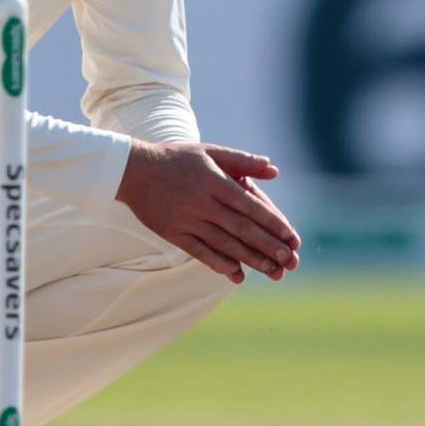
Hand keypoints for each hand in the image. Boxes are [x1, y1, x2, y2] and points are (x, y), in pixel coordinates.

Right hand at [115, 141, 302, 283]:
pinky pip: (199, 252)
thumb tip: (274, 168)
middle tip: (289, 260)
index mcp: (214, 180)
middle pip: (240, 228)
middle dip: (267, 245)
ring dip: (249, 259)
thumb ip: (242, 161)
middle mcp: (202, 202)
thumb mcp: (209, 151)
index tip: (291, 236)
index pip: (250, 205)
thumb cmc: (176, 158)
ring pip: (223, 243)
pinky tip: (236, 274)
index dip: (272, 222)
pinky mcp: (173, 233)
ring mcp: (187, 220)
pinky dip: (219, 263)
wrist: (133, 170)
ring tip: (271, 271)